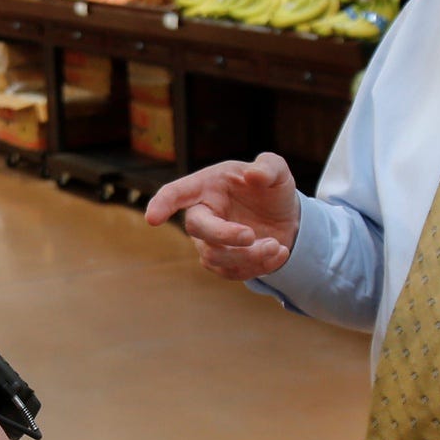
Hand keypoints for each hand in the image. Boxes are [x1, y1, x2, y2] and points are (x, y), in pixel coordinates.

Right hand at [144, 152, 301, 280]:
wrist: (286, 217)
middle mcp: (203, 214)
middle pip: (196, 229)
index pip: (176, 193)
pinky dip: (260, 266)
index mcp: (206, 186)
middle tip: (251, 235)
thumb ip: (269, 167)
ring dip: (247, 256)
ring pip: (214, 257)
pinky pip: (233, 273)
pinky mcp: (224, 264)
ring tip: (275, 245)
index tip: (153, 218)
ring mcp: (210, 242)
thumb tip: (254, 174)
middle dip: (223, 235)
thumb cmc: (271, 189)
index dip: (162, 204)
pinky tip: (280, 252)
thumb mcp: (277, 171)